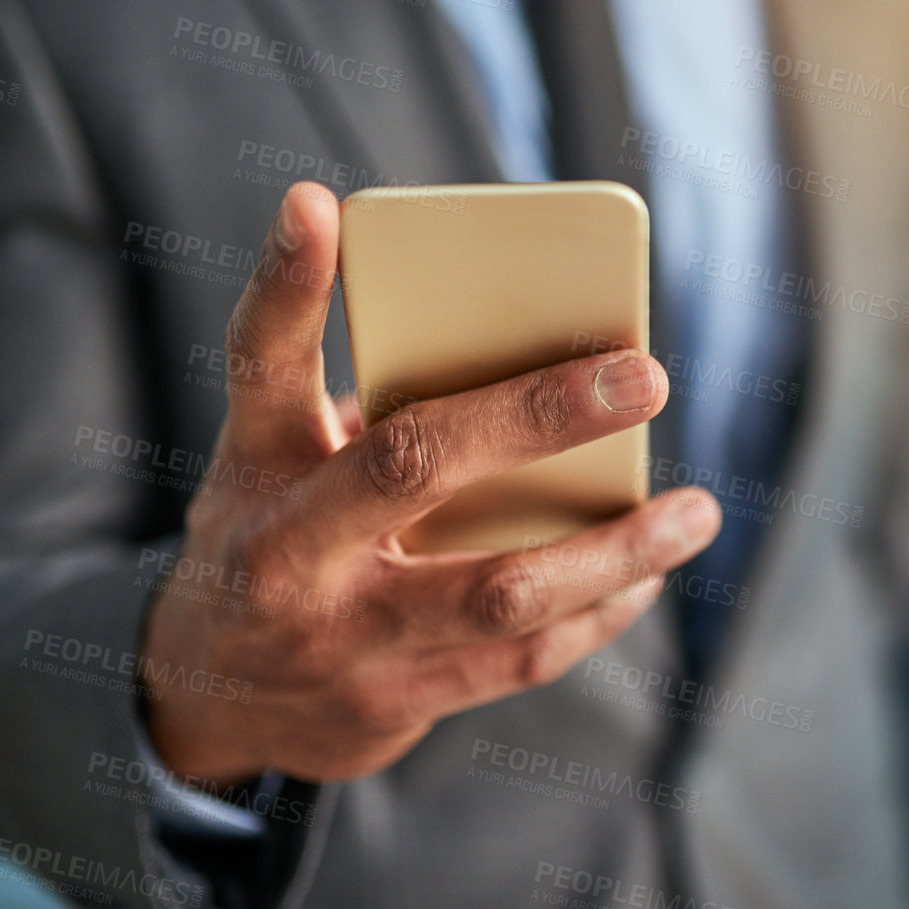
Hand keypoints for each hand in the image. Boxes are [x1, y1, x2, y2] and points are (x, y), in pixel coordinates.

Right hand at [140, 183, 719, 783]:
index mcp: (256, 464)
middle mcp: (286, 549)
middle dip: (538, 415)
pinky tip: (646, 578)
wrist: (210, 699)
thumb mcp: (281, 467)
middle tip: (645, 374)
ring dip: (614, 550)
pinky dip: (597, 614)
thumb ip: (374, 414)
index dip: (286, 282)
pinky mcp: (390, 704)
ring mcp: (339, 637)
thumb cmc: (277, 539)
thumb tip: (532, 361)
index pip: (260, 360)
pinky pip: (518, 660)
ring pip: (500, 589)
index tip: (317, 204)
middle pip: (413, 463)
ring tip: (698, 512)